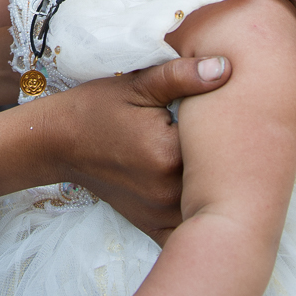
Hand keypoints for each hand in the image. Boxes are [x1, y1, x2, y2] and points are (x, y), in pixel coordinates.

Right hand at [48, 55, 228, 240]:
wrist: (57, 142)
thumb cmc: (96, 107)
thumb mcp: (138, 84)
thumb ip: (183, 76)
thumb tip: (225, 67)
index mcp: (168, 154)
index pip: (222, 143)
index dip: (232, 127)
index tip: (237, 112)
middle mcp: (167, 190)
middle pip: (218, 177)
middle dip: (229, 159)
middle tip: (236, 135)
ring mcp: (159, 212)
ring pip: (208, 204)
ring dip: (216, 186)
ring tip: (220, 161)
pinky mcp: (152, 223)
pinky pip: (186, 228)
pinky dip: (198, 214)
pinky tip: (202, 193)